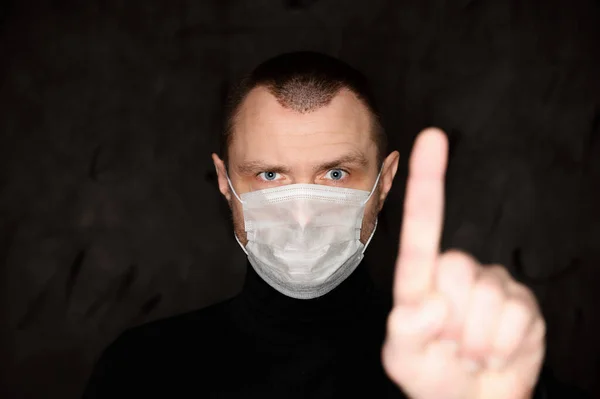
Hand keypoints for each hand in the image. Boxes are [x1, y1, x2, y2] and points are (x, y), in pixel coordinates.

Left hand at [381, 128, 545, 398]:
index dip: (429, 181)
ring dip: (476, 340)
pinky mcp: (523, 304)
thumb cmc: (430, 373)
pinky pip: (515, 317)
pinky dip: (502, 347)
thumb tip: (430, 303)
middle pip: (455, 266)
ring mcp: (493, 285)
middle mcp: (457, 272)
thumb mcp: (403, 356)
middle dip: (451, 319)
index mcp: (421, 279)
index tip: (432, 136)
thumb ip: (404, 331)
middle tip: (449, 345)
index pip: (421, 227)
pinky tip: (494, 353)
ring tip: (470, 353)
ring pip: (485, 296)